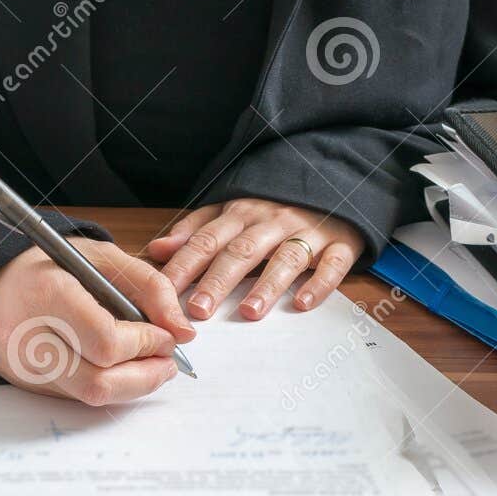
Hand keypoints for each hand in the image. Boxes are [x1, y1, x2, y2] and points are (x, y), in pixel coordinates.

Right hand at [0, 239, 195, 405]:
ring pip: (91, 397)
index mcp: (48, 295)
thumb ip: (148, 286)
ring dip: (133, 386)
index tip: (166, 335)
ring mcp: (26, 370)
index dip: (146, 344)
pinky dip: (110, 387)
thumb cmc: (43, 267)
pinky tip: (122, 368)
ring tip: (152, 366)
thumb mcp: (97, 255)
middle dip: (146, 375)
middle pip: (100, 382)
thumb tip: (183, 331)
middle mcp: (31, 339)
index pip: (107, 341)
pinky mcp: (28, 387)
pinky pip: (78, 397)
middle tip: (168, 360)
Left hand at [144, 199, 365, 320]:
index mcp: (241, 213)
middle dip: (219, 280)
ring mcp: (308, 231)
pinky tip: (302, 303)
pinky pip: (332, 264)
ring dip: (267, 285)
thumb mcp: (231, 211)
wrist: (332, 183)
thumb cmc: (275, 207)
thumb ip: (195, 230)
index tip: (164, 292)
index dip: (185, 265)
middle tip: (199, 310)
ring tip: (249, 312)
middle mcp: (272, 221)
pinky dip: (319, 283)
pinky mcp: (339, 243)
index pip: (207, 240)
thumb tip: (156, 250)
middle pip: (242, 251)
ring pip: (286, 258)